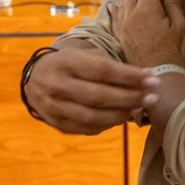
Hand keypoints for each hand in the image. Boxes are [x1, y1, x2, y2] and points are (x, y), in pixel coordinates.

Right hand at [24, 43, 153, 135]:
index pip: (102, 70)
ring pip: (93, 116)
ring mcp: (55, 107)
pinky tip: (121, 117)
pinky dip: (108, 124)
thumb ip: (107, 65)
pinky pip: (87, 128)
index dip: (129, 76)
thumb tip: (143, 77)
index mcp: (65, 63)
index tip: (152, 78)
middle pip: (99, 95)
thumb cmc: (65, 65)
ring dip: (121, 114)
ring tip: (139, 108)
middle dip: (130, 97)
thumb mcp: (80, 56)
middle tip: (153, 97)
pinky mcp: (57, 124)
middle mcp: (57, 85)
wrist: (31, 80)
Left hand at [114, 0, 184, 69]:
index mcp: (146, 9)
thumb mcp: (179, 26)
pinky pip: (116, 16)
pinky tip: (116, 4)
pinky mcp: (120, 36)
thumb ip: (174, 2)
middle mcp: (130, 14)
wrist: (160, 78)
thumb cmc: (174, 52)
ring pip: (123, 0)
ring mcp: (123, 25)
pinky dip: (118, 5)